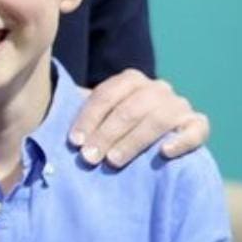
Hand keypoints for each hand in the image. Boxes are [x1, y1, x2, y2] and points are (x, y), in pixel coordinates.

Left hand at [69, 69, 208, 166]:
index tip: (74, 142)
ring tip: (114, 161)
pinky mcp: (197, 125)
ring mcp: (179, 105)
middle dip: (106, 134)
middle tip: (89, 157)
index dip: (88, 118)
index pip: (106, 95)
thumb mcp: (96, 119)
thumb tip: (43, 128)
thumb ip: (79, 116)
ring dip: (134, 140)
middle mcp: (157, 88)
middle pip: (130, 108)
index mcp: (130, 80)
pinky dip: (181, 140)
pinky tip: (163, 153)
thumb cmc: (114, 131)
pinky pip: (196, 129)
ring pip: (159, 118)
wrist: (151, 140)